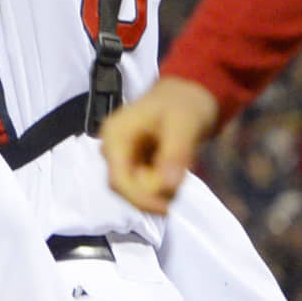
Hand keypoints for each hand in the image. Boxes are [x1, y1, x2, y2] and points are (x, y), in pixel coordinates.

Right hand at [99, 74, 218, 213]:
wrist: (189, 93)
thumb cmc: (183, 103)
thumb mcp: (184, 124)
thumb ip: (176, 153)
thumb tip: (169, 186)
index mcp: (115, 135)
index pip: (118, 180)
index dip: (140, 199)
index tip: (167, 207)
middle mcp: (113, 147)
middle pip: (125, 188)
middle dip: (152, 194)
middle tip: (179, 183)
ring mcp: (122, 156)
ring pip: (136, 189)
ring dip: (159, 189)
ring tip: (181, 168)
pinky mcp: (133, 163)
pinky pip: (144, 185)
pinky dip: (162, 184)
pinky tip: (175, 167)